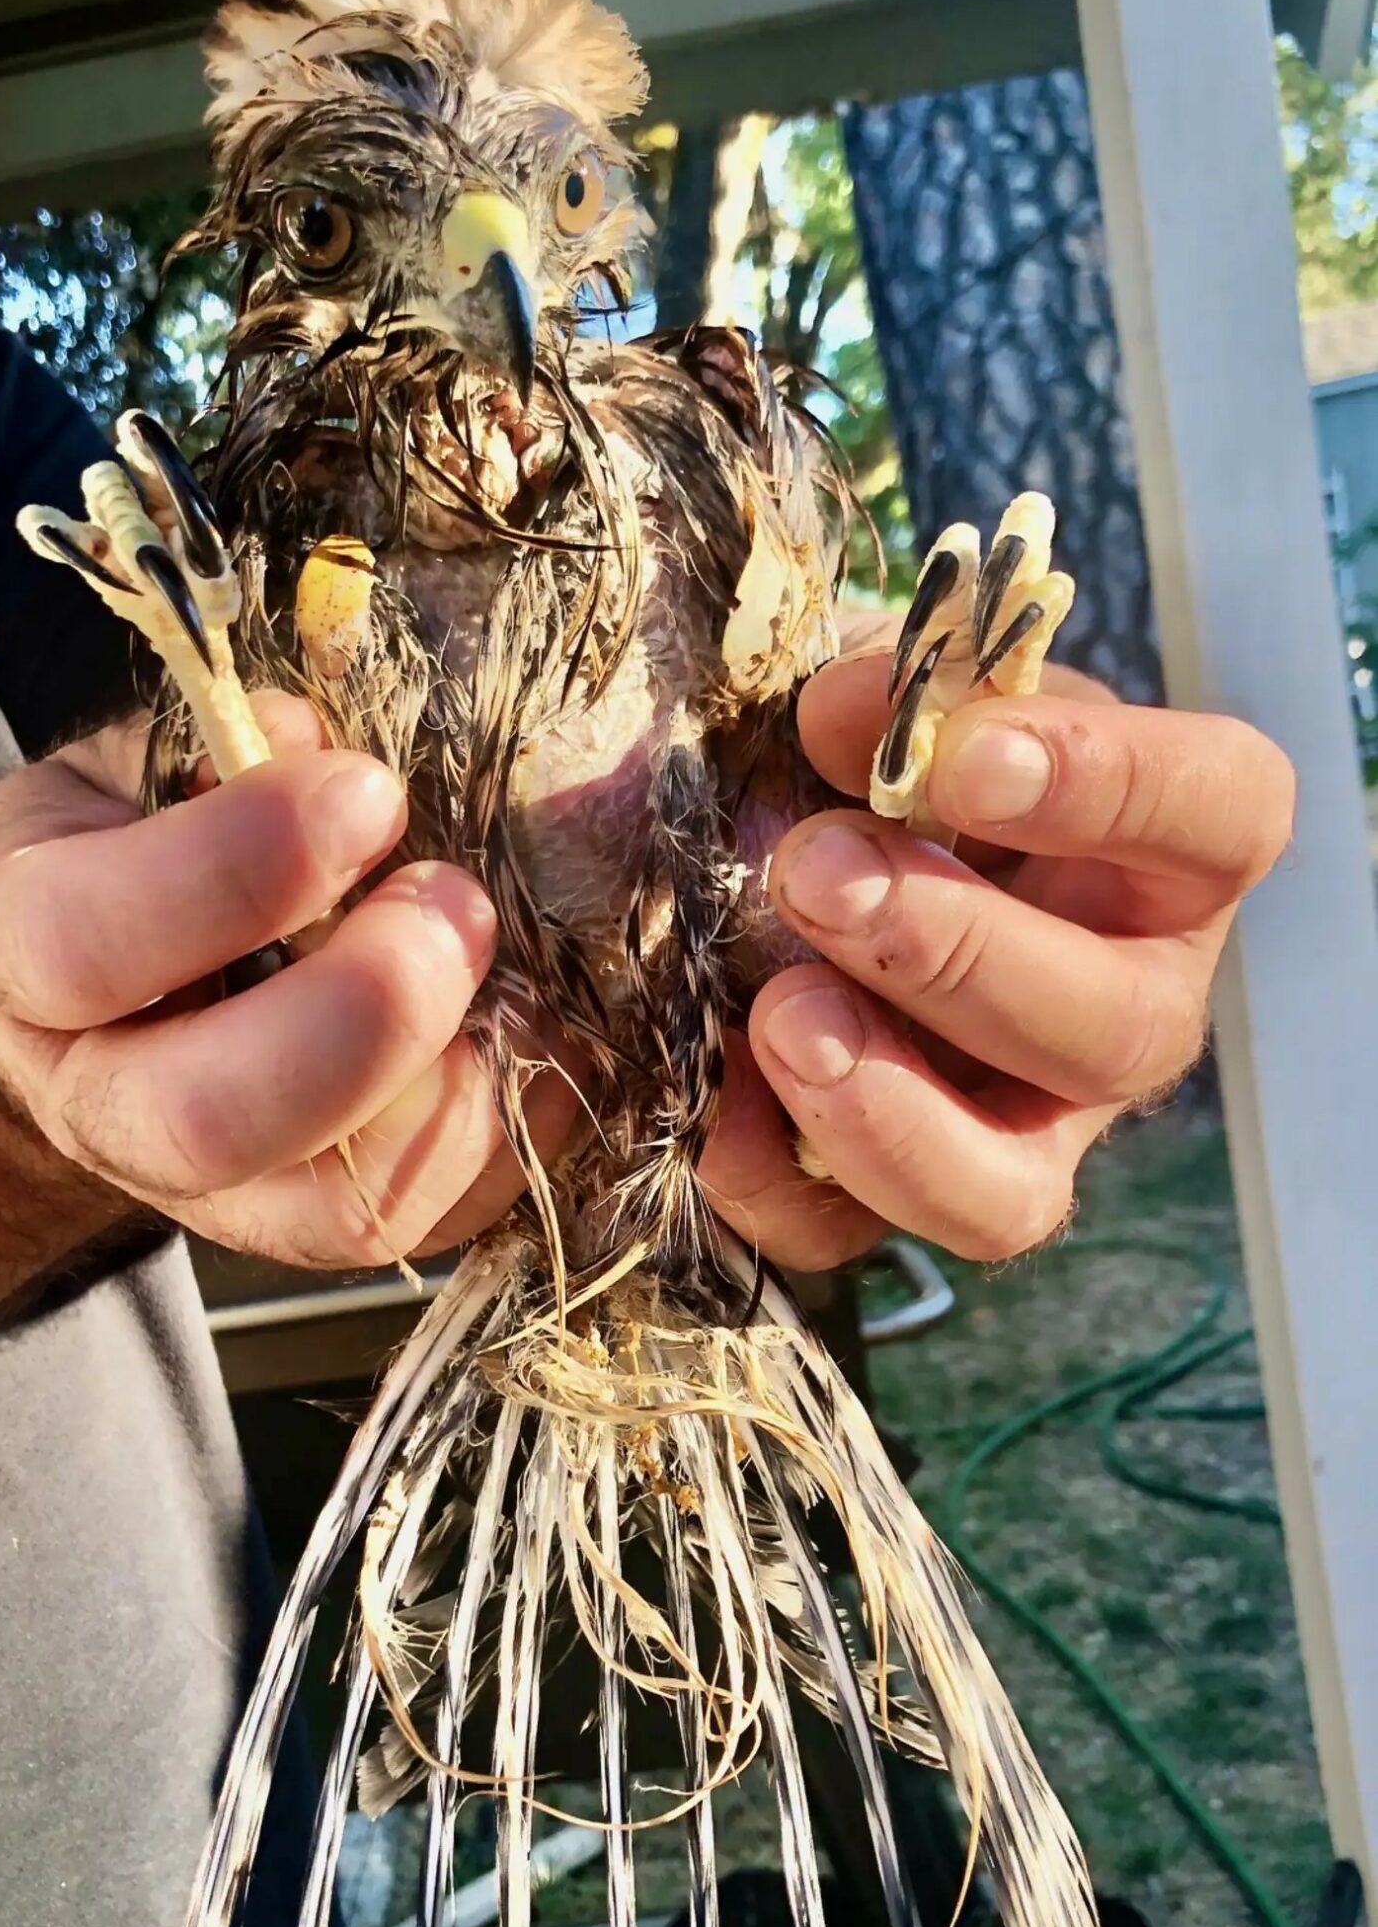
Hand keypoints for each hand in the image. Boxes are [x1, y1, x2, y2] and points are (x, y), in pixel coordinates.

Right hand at [0, 701, 572, 1267]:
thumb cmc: (146, 842)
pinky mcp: (320, 1231)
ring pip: (336, 1204)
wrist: (112, 998)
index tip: (367, 791)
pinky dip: (511, 1129)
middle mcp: (99, 1105)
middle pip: (210, 1119)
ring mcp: (210, 1197)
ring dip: (457, 1083)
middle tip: (457, 901)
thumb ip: (229, 744)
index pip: (91, 943)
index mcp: (26, 951)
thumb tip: (322, 744)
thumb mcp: (147, 759)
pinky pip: (429, 1220)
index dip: (242, 868)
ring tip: (517, 968)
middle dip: (364, 1012)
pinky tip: (541, 1032)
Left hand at [701, 651, 1294, 1269]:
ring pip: (1013, 1190)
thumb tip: (852, 721)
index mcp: (1162, 852)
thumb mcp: (886, 695)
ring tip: (777, 1015)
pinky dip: (770, 1176)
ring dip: (888, 1109)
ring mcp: (1026, 1126)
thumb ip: (886, 690)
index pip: (1219, 812)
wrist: (765, 854)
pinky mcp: (898, 1195)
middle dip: (958, 957)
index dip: (1110, 787)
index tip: (965, 755)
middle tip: (815, 873)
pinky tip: (707, 1098)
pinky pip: (856, 1236)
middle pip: (1119, 1028)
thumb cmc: (872, 762)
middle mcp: (1126, 1004)